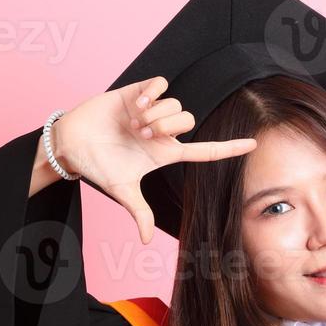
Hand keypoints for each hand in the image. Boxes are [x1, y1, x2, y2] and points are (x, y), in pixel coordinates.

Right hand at [50, 77, 257, 243]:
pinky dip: (152, 94)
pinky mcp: (138, 93)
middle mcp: (163, 132)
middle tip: (142, 135)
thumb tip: (146, 240)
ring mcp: (152, 111)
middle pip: (189, 121)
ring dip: (155, 114)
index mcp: (165, 153)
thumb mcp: (121, 190)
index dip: (229, 148)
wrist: (72, 143)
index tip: (254, 144)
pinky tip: (135, 105)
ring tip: (133, 123)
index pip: (205, 151)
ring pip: (176, 104)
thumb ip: (139, 212)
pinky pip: (161, 85)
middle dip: (167, 127)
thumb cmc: (97, 166)